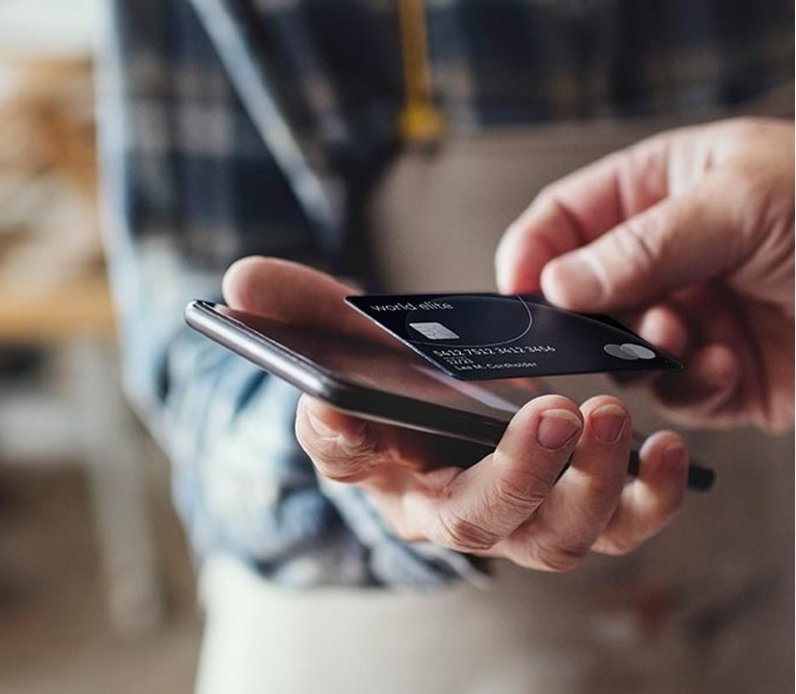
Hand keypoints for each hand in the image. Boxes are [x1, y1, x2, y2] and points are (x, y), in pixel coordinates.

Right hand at [223, 256, 688, 571]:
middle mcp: (443, 507)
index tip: (343, 411)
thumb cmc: (394, 376)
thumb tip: (239, 283)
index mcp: (375, 462)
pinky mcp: (575, 508)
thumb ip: (296, 306)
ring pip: (551, 537)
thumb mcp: (344, 331)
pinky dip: (647, 496)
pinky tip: (667, 446)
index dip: (341, 439)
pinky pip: (616, 524)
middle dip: (515, 474)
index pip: (345, 459)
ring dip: (587, 484)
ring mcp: (514, 517)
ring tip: (607, 415)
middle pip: (474, 519)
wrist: (446, 407)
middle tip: (548, 410)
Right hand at [496, 118, 793, 431]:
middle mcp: (673, 256)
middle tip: (599, 326)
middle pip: (584, 293)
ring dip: (644, 352)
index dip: (534, 251)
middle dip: (590, 315)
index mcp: (666, 188)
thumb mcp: (739, 201)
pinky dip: (690, 387)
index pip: (568, 217)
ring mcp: (697, 317)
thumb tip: (556, 281)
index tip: (517, 290)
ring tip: (681, 338)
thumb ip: (639, 243)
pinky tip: (724, 366)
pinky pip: (675, 392)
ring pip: (622, 351)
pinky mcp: (725, 376)